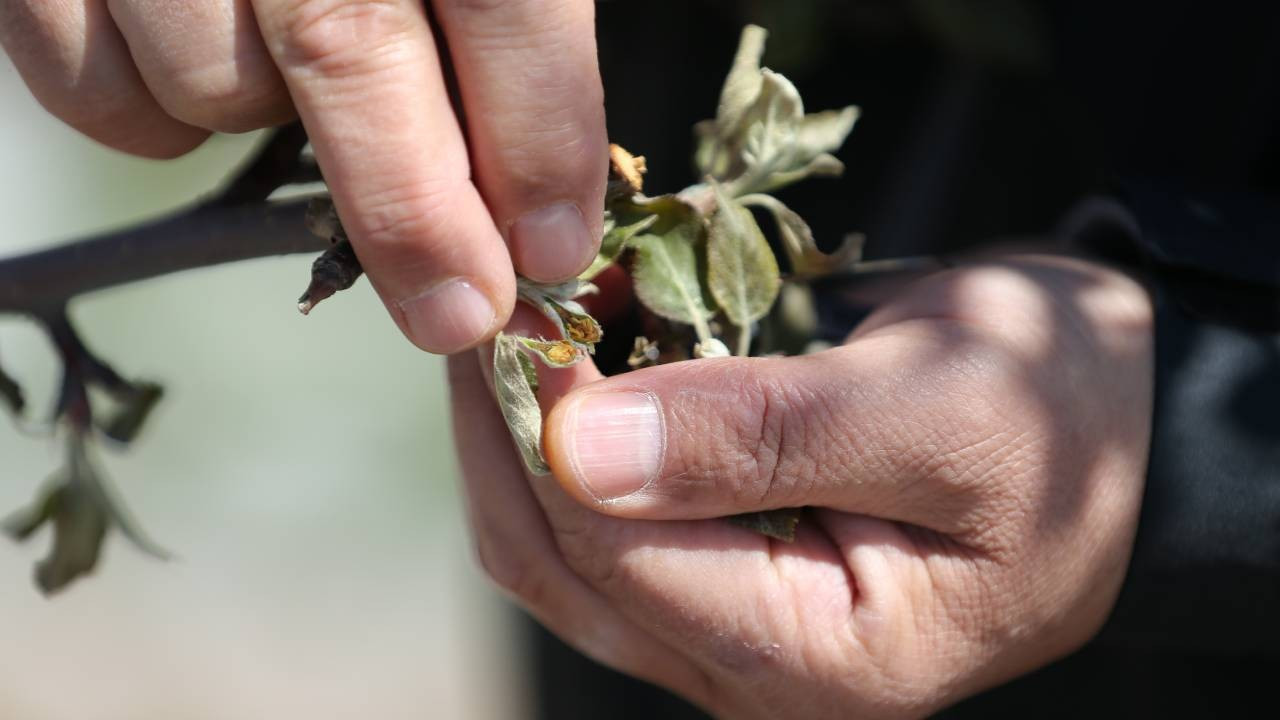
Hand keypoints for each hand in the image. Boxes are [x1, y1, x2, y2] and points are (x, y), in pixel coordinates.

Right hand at [1, 0, 606, 352]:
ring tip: (287, 75)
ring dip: (270, 124)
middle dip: (417, 214)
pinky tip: (191, 64)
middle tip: (459, 312)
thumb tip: (535, 203)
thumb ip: (502, 24)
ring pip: (217, 85)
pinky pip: (97, 91)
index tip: (553, 248)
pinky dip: (152, 117)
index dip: (538, 138)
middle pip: (351, 50)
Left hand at [449, 254, 1153, 717]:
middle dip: (510, 428)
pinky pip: (599, 527)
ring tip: (537, 318)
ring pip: (557, 552)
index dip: (549, 424)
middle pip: (559, 566)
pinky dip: (568, 441)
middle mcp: (755, 678)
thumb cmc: (1063, 414)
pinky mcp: (719, 583)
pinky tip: (577, 358)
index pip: (616, 550)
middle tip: (509, 298)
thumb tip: (577, 445)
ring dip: (523, 432)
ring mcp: (728, 637)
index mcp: (820, 661)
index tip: (536, 300)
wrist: (1116, 425)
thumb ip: (768, 436)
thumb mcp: (943, 407)